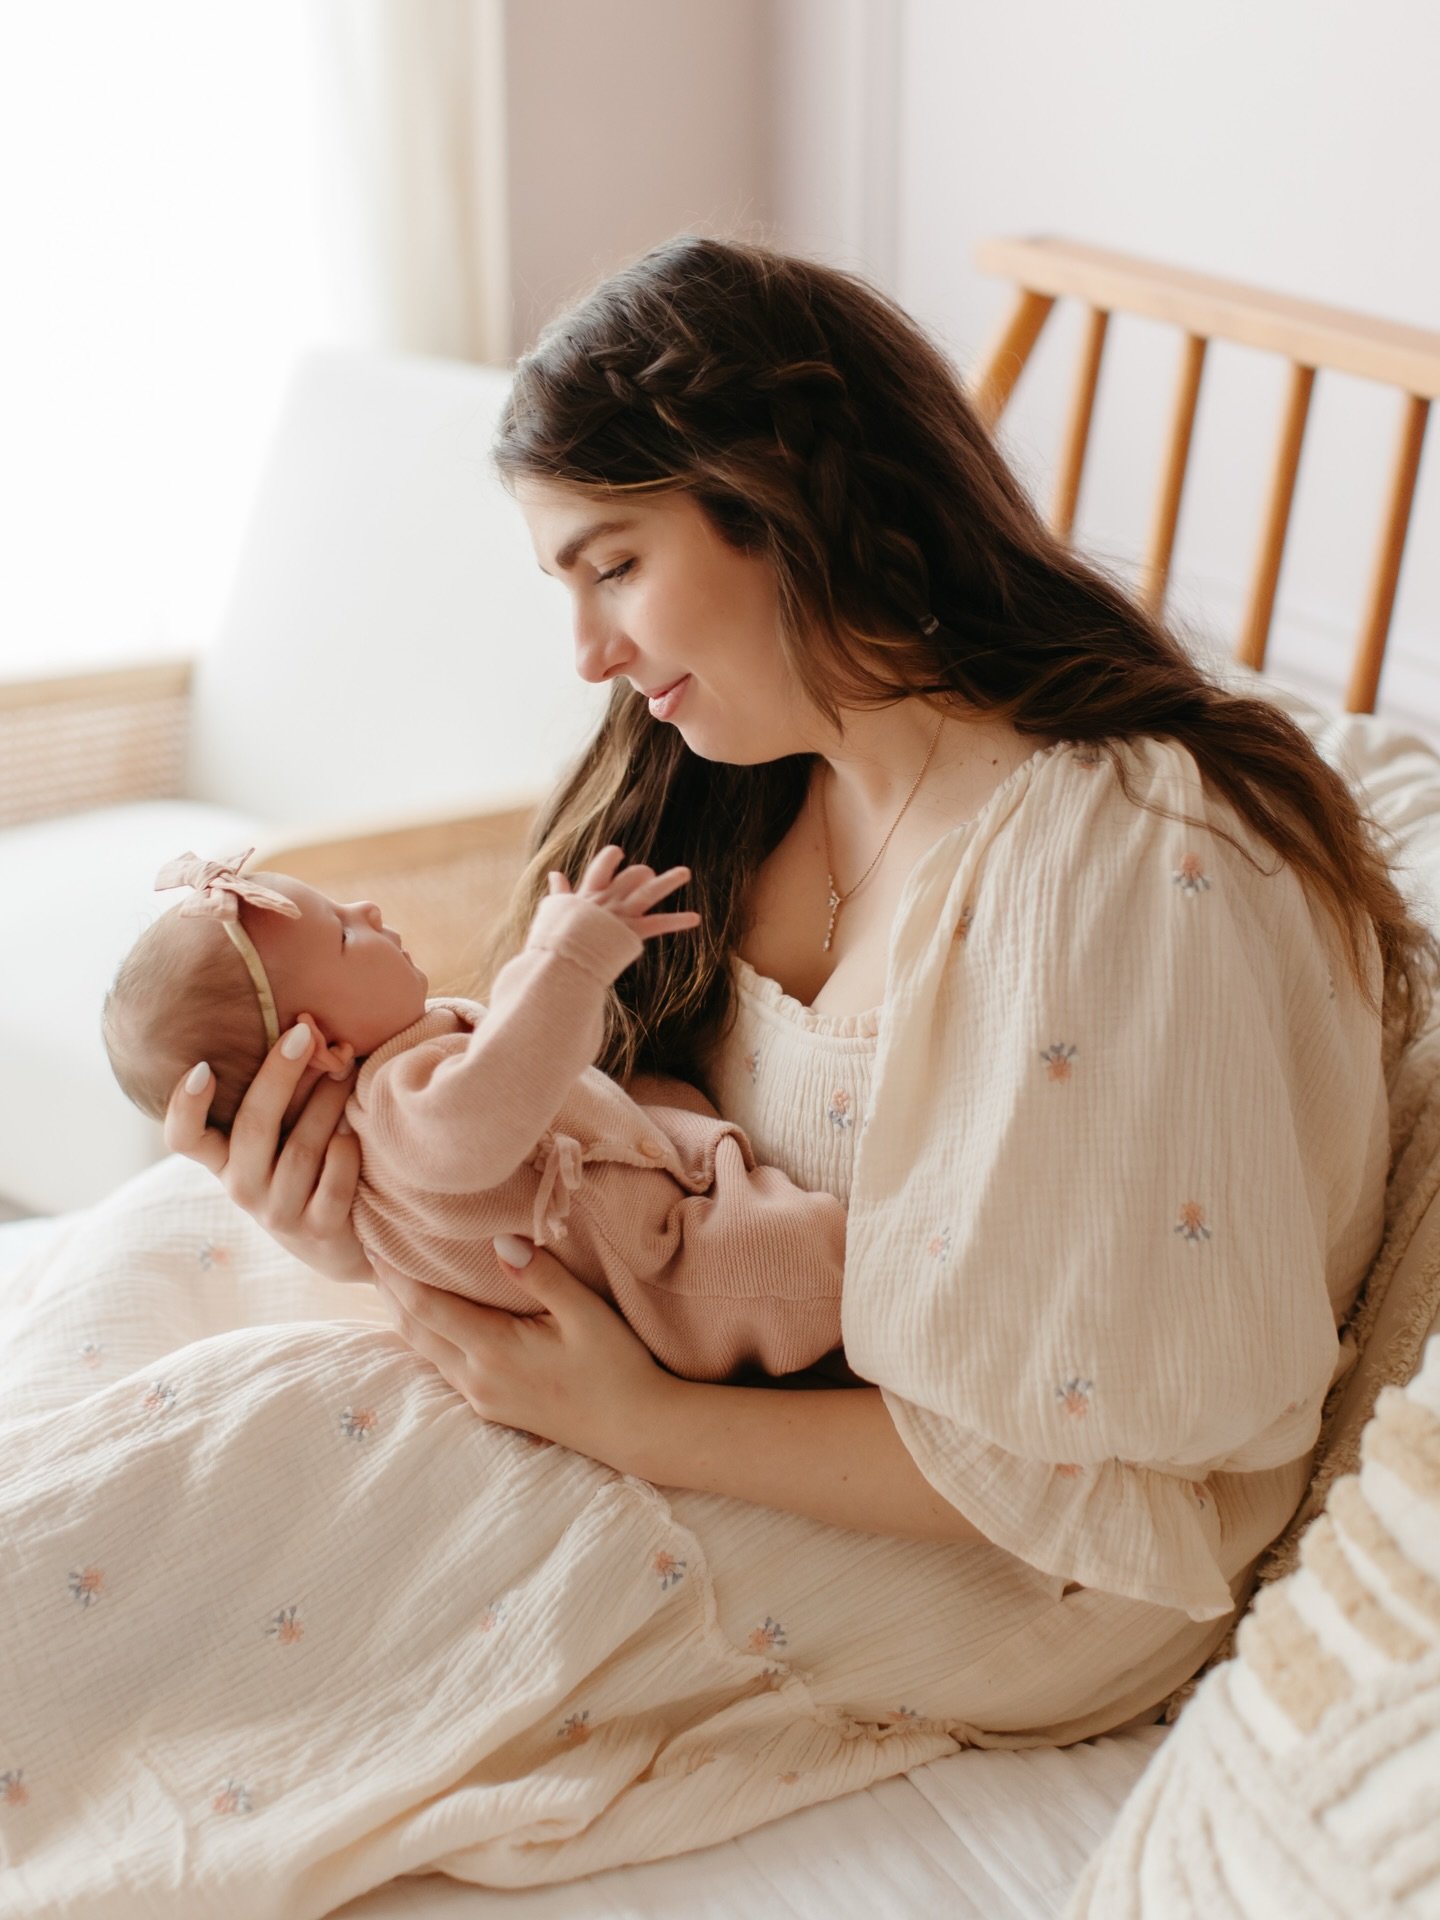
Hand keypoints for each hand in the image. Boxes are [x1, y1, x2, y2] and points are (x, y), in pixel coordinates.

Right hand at [164, 1020, 374, 1283]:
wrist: (340, 1241)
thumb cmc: (309, 1165)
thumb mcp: (284, 1131)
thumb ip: (285, 1091)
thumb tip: (310, 1029)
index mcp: (224, 1157)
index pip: (184, 1138)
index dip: (185, 1107)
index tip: (202, 1066)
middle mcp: (242, 1186)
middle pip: (252, 1127)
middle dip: (279, 1075)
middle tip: (304, 1034)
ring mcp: (278, 1212)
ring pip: (300, 1150)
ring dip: (326, 1104)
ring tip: (345, 1071)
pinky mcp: (317, 1230)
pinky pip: (332, 1183)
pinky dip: (345, 1152)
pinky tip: (355, 1130)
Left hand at [374, 1238, 672, 1465]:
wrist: (637, 1428)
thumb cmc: (617, 1366)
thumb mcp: (585, 1313)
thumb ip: (540, 1276)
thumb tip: (498, 1242)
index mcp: (493, 1351)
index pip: (426, 1307)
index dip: (395, 1275)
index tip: (373, 1243)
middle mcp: (476, 1378)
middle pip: (414, 1330)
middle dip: (390, 1292)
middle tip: (371, 1253)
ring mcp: (482, 1397)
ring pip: (426, 1351)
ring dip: (406, 1315)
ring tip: (392, 1280)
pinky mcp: (492, 1408)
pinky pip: (444, 1366)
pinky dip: (428, 1336)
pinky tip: (432, 1320)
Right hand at [548, 845, 699, 942]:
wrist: (562, 957)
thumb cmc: (554, 939)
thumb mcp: (554, 911)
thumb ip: (559, 892)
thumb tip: (554, 873)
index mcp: (588, 896)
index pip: (601, 869)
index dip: (610, 858)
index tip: (618, 852)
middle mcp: (608, 901)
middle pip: (630, 877)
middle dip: (641, 874)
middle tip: (648, 874)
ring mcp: (622, 915)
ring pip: (649, 892)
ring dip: (669, 881)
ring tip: (685, 873)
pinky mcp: (632, 931)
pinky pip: (659, 923)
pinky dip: (678, 921)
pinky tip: (695, 918)